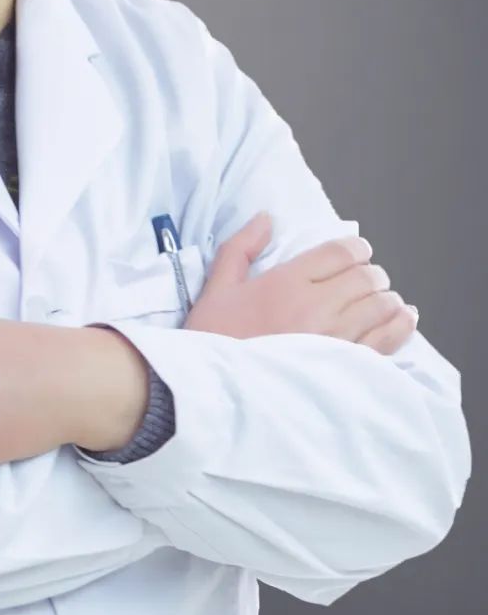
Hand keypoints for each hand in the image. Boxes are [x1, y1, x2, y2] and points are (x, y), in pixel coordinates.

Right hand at [185, 211, 419, 353]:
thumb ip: (240, 248)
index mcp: (285, 283)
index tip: (356, 254)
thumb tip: (266, 219)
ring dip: (385, 298)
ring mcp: (333, 340)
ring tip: (381, 301)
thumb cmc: (213, 342)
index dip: (356, 248)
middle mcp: (315, 307)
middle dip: (370, 274)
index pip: (340, 252)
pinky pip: (387, 340)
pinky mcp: (345, 369)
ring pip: (381, 305)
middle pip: (366, 277)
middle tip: (365, 281)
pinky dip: (399, 325)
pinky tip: (402, 318)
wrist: (215, 395)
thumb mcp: (215, 289)